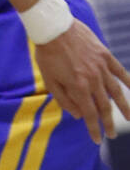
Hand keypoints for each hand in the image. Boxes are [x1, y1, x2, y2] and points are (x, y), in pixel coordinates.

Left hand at [33, 20, 129, 143]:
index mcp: (78, 87)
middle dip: (108, 123)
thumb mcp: (50, 82)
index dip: (93, 128)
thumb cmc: (48, 57)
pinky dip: (128, 81)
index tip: (97, 140)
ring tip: (129, 118)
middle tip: (112, 135)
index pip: (89, 114)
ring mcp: (101, 67)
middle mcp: (93, 79)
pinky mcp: (105, 55)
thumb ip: (64, 100)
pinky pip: (120, 71)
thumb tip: (77, 115)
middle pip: (104, 106)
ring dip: (123, 106)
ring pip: (116, 91)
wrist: (55, 29)